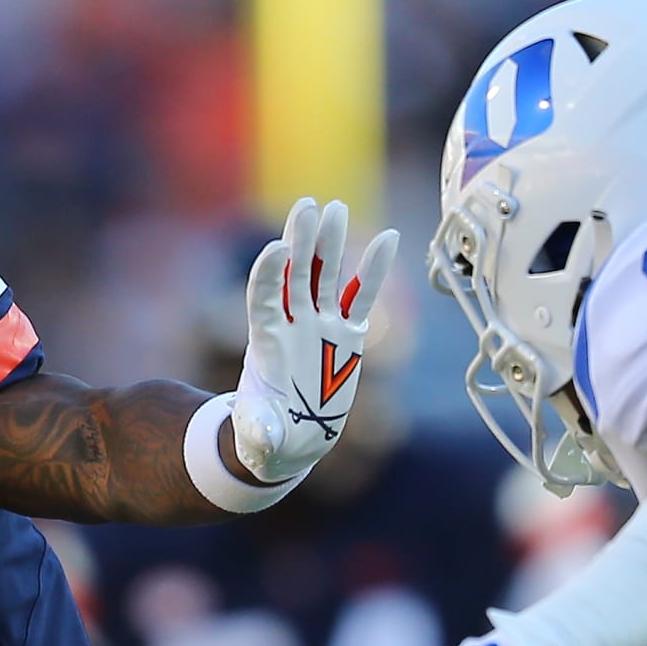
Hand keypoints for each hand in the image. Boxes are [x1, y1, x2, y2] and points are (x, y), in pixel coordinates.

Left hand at [232, 197, 397, 482]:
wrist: (292, 440)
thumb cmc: (266, 435)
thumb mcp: (257, 438)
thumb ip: (259, 431)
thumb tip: (265, 437)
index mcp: (266, 343)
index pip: (264, 298)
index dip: (268, 274)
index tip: (275, 249)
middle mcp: (293, 326)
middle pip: (295, 275)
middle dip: (301, 241)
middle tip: (308, 205)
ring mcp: (321, 328)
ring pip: (326, 278)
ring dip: (330, 244)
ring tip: (335, 208)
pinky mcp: (347, 337)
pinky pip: (363, 297)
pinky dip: (374, 270)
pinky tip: (389, 238)